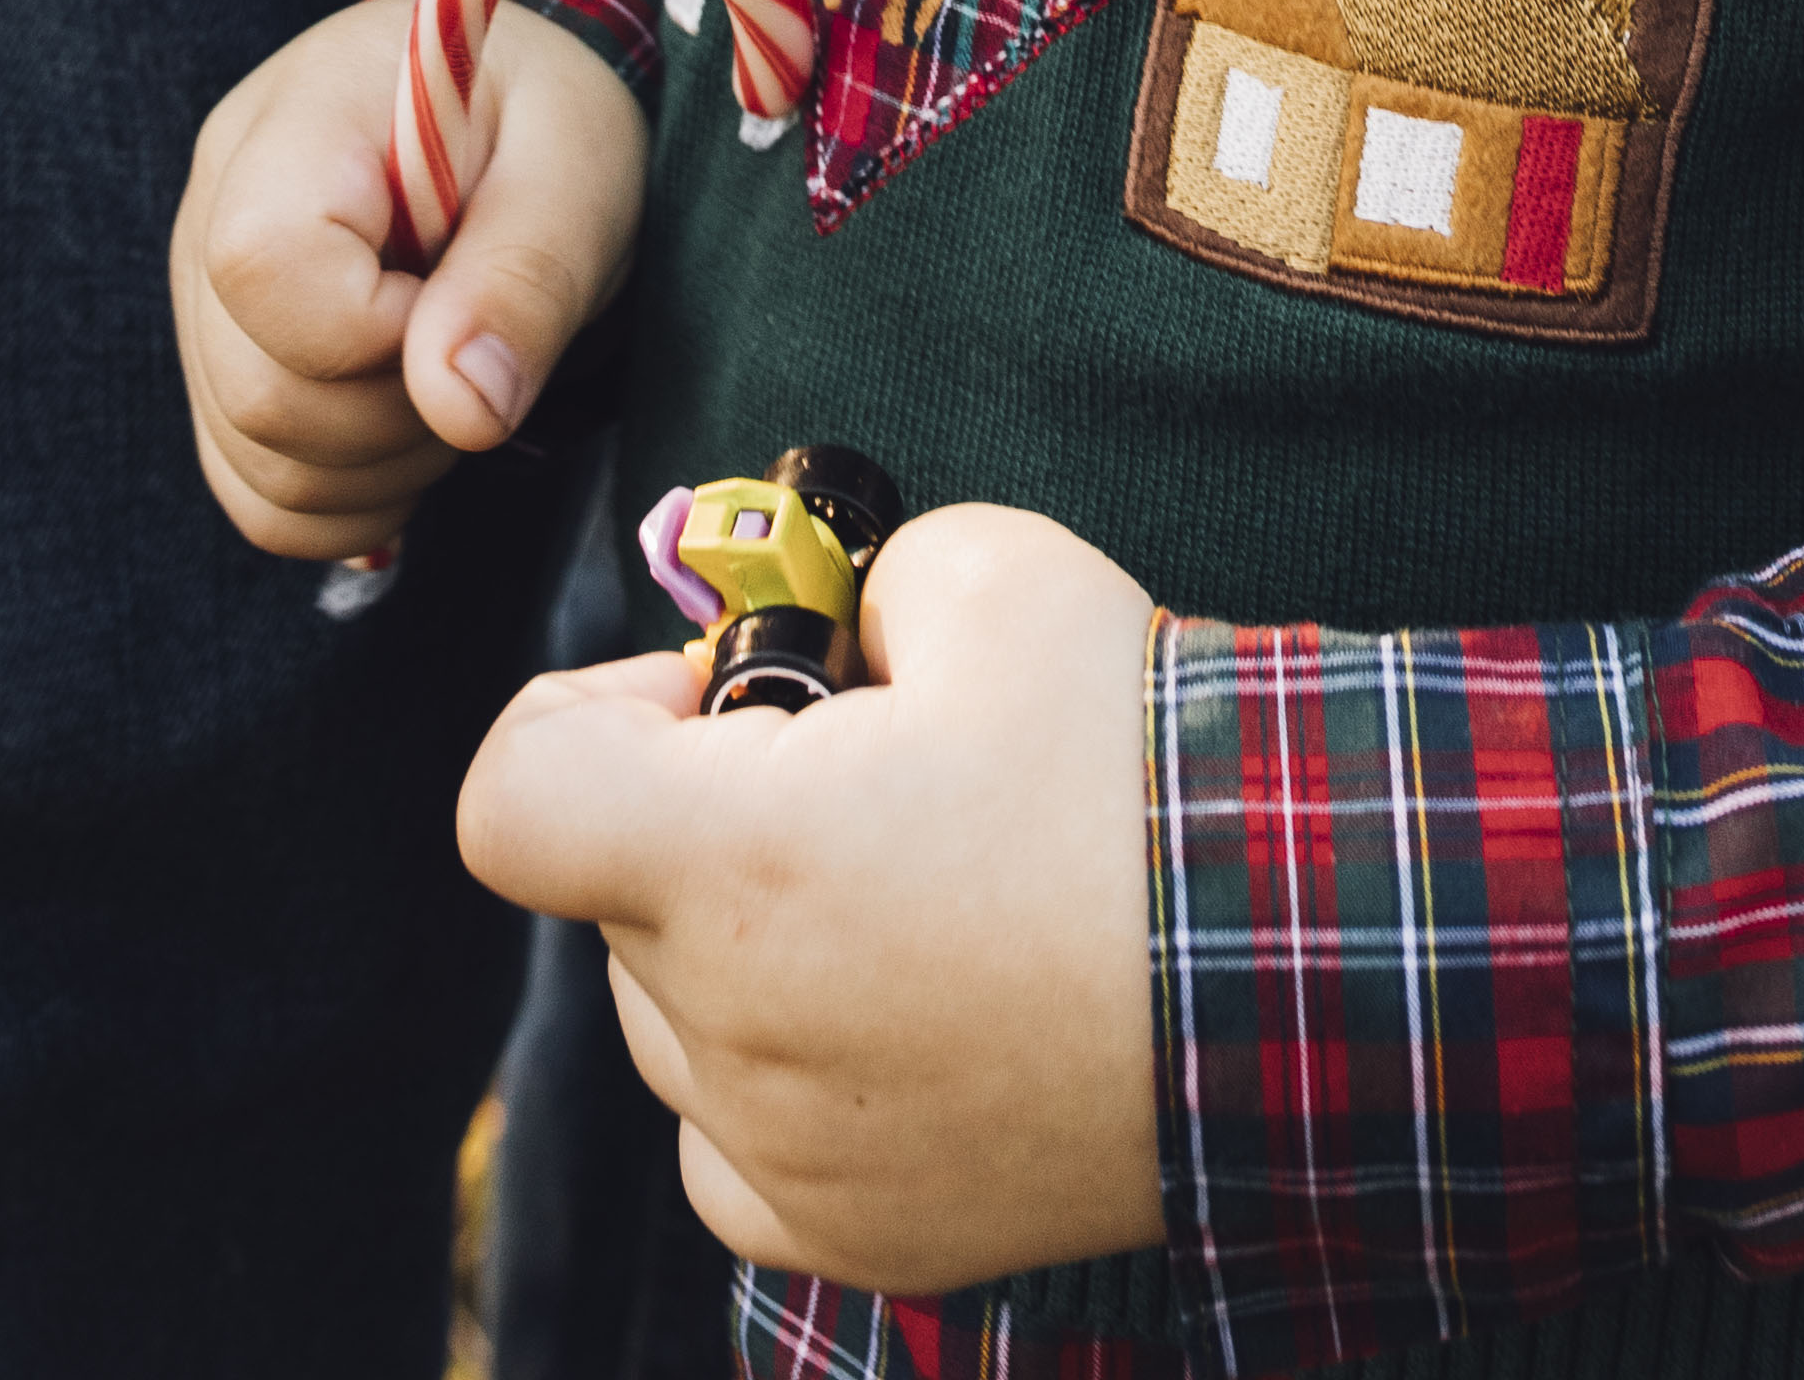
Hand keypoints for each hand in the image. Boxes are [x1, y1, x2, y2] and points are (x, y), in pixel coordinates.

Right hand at [169, 0, 646, 559]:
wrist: (518, 129)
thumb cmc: (546, 128)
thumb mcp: (576, 171)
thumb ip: (524, 278)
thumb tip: (463, 408)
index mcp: (297, 119)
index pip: (264, 264)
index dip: (373, 329)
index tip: (460, 300)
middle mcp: (214, 206)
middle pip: (257, 390)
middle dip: (399, 416)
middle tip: (483, 349)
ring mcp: (201, 297)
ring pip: (255, 461)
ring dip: (386, 465)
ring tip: (457, 375)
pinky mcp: (219, 371)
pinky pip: (258, 496)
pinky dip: (351, 500)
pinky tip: (414, 430)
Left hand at [460, 501, 1163, 1288]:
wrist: (1293, 962)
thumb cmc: (1132, 763)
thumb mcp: (988, 568)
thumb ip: (854, 583)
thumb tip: (826, 639)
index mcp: (730, 863)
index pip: (510, 800)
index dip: (583, 718)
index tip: (710, 699)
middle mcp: (730, 1032)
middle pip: (615, 899)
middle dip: (699, 814)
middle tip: (856, 773)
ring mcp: (787, 1155)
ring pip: (674, 1021)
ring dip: (739, 946)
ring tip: (909, 889)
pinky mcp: (853, 1235)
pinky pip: (735, 1145)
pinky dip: (780, 1073)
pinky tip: (901, 1006)